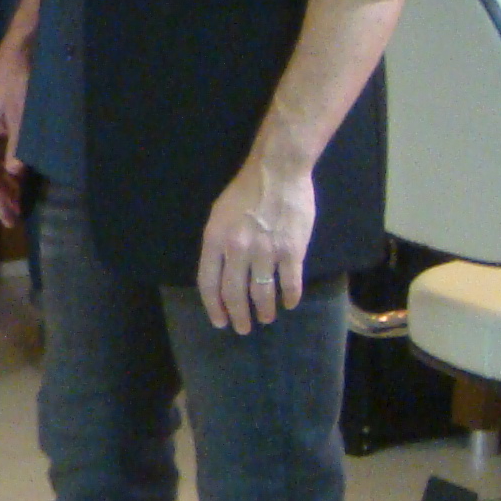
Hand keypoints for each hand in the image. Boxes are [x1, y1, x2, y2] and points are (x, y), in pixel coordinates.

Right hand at [0, 44, 32, 227]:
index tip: (8, 219)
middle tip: (16, 220)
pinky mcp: (1, 127)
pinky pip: (1, 158)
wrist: (24, 50)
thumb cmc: (22, 78)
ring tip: (19, 207)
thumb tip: (15, 173)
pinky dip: (10, 174)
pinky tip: (22, 183)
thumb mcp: (24, 112)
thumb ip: (19, 143)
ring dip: (4, 188)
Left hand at [196, 155, 316, 333]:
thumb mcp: (218, 215)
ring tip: (266, 318)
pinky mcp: (291, 250)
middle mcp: (237, 249)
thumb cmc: (245, 191)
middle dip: (238, 316)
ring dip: (264, 311)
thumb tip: (219, 272)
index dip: (213, 307)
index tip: (219, 321)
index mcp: (215, 240)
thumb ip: (217, 244)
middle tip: (243, 328)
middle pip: (234, 294)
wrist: (278, 171)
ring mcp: (265, 251)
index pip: (209, 284)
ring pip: (262, 294)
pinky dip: (290, 297)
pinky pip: (289, 283)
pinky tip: (289, 303)